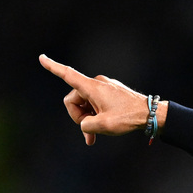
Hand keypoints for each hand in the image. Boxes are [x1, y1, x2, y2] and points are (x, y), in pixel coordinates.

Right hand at [39, 54, 153, 144]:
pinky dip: (96, 117)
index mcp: (92, 87)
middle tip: (90, 131)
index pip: (68, 74)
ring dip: (88, 119)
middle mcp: (97, 83)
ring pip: (85, 104)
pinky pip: (96, 104)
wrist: (151, 114)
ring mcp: (104, 88)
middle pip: (74, 99)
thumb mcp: (103, 126)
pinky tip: (99, 132)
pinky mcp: (111, 93)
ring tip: (97, 134)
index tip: (41, 58)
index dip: (53, 67)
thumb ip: (86, 126)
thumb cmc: (128, 118)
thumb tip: (85, 125)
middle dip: (78, 116)